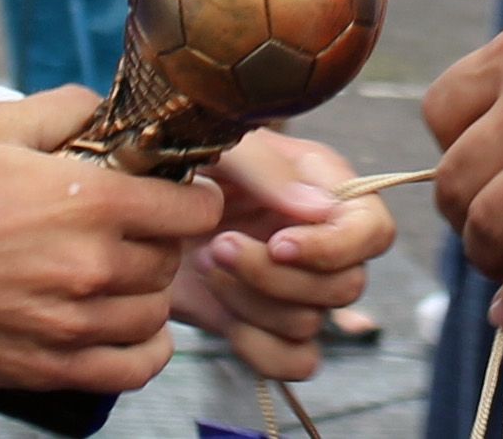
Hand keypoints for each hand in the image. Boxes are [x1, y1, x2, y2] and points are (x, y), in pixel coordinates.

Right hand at [0, 85, 222, 393]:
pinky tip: (125, 323)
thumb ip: (62, 111)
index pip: (190, 209)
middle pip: (171, 259)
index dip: (193, 193)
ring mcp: (70, 327)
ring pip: (154, 312)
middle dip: (159, 234)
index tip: (180, 188)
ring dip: (146, 286)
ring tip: (111, 264)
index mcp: (86, 202)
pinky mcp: (46, 369)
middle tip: (126, 219)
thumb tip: (107, 109)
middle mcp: (91, 269)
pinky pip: (132, 369)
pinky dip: (144, 348)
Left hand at [176, 130, 394, 380]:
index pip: (373, 230)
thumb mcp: (215, 143)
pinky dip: (257, 345)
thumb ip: (265, 168)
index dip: (335, 247)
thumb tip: (320, 210)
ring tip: (204, 259)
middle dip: (275, 274)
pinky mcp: (267, 323)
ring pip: (311, 323)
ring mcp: (296, 286)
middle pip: (345, 286)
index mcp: (320, 185)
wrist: (129, 201)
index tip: (278, 243)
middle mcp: (318, 239)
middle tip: (218, 245)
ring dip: (252, 300)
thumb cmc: (177, 155)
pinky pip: (294, 361)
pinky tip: (217, 307)